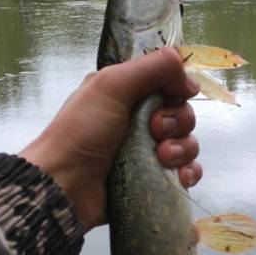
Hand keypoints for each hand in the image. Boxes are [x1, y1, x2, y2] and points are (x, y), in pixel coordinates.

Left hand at [19, 48, 201, 230]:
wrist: (65, 186)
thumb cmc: (82, 131)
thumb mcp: (111, 85)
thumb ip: (153, 68)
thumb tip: (190, 77)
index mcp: (128, 93)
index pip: (170, 83)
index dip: (178, 89)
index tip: (176, 95)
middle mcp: (139, 119)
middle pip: (182, 113)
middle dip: (177, 122)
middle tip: (155, 131)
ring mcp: (147, 151)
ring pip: (187, 143)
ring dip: (182, 149)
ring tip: (162, 157)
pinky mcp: (153, 179)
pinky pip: (186, 171)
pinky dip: (188, 172)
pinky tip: (181, 177)